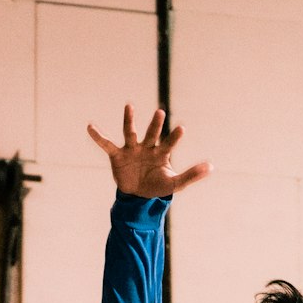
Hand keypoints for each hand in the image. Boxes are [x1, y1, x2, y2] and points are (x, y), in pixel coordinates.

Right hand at [88, 105, 209, 197]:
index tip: (182, 128)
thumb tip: (211, 167)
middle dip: (155, 125)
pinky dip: (98, 136)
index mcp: (161, 152)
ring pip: (130, 132)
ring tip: (129, 106)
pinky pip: (107, 144)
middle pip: (151, 134)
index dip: (175, 137)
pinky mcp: (117, 155)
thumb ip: (191, 175)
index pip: (169, 143)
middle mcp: (147, 147)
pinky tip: (90, 127)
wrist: (137, 196)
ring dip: (129, 120)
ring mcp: (131, 149)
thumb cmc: (157, 185)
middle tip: (161, 113)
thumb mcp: (175, 184)